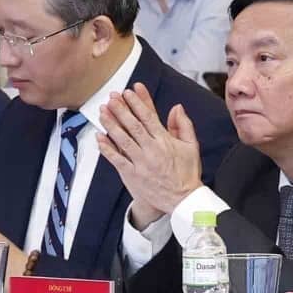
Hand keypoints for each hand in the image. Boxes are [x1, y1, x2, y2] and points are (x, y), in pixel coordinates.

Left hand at [93, 84, 202, 224]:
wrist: (183, 200)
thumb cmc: (187, 174)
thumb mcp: (192, 146)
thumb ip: (183, 125)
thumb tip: (177, 107)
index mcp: (165, 141)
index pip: (149, 117)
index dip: (137, 103)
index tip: (129, 92)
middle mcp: (152, 150)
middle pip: (133, 125)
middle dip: (121, 109)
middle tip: (111, 97)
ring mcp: (141, 163)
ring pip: (122, 140)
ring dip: (111, 124)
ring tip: (103, 112)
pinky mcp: (132, 175)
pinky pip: (116, 159)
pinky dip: (107, 148)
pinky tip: (100, 137)